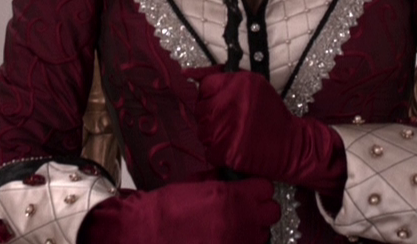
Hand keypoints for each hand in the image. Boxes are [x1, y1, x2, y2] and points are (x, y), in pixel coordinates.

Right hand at [78, 179, 278, 243]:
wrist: (144, 234)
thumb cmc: (164, 209)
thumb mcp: (195, 185)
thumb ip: (219, 182)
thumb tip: (232, 179)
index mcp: (231, 196)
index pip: (266, 188)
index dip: (257, 189)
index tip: (251, 191)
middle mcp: (240, 221)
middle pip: (272, 213)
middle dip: (260, 210)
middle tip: (246, 210)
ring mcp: (237, 242)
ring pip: (262, 235)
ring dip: (251, 231)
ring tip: (233, 228)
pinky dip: (239, 243)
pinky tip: (225, 239)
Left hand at [195, 70, 344, 190]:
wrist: (290, 145)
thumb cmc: (271, 115)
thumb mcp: (254, 86)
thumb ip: (225, 78)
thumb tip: (189, 73)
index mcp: (237, 84)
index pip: (205, 85)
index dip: (211, 94)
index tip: (219, 100)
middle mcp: (229, 104)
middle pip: (200, 108)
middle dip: (211, 114)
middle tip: (229, 119)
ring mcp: (225, 130)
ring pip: (202, 130)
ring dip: (214, 133)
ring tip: (232, 133)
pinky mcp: (226, 153)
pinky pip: (209, 150)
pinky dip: (218, 151)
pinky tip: (233, 146)